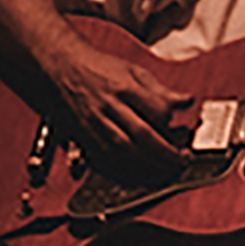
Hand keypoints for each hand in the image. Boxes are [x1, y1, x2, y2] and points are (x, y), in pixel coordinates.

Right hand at [46, 45, 193, 180]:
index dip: (171, 124)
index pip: (155, 110)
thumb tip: (187, 101)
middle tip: (181, 163)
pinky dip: (123, 172)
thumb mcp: (134, 71)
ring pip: (122, 152)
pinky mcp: (82, 138)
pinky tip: (139, 176)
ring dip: (147, 167)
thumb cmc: (98, 69)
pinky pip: (103, 161)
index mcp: (124, 88)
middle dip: (165, 154)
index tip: (181, 131)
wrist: (57, 69)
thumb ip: (161, 91)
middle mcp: (108, 107)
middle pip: (140, 135)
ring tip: (166, 174)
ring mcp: (93, 124)